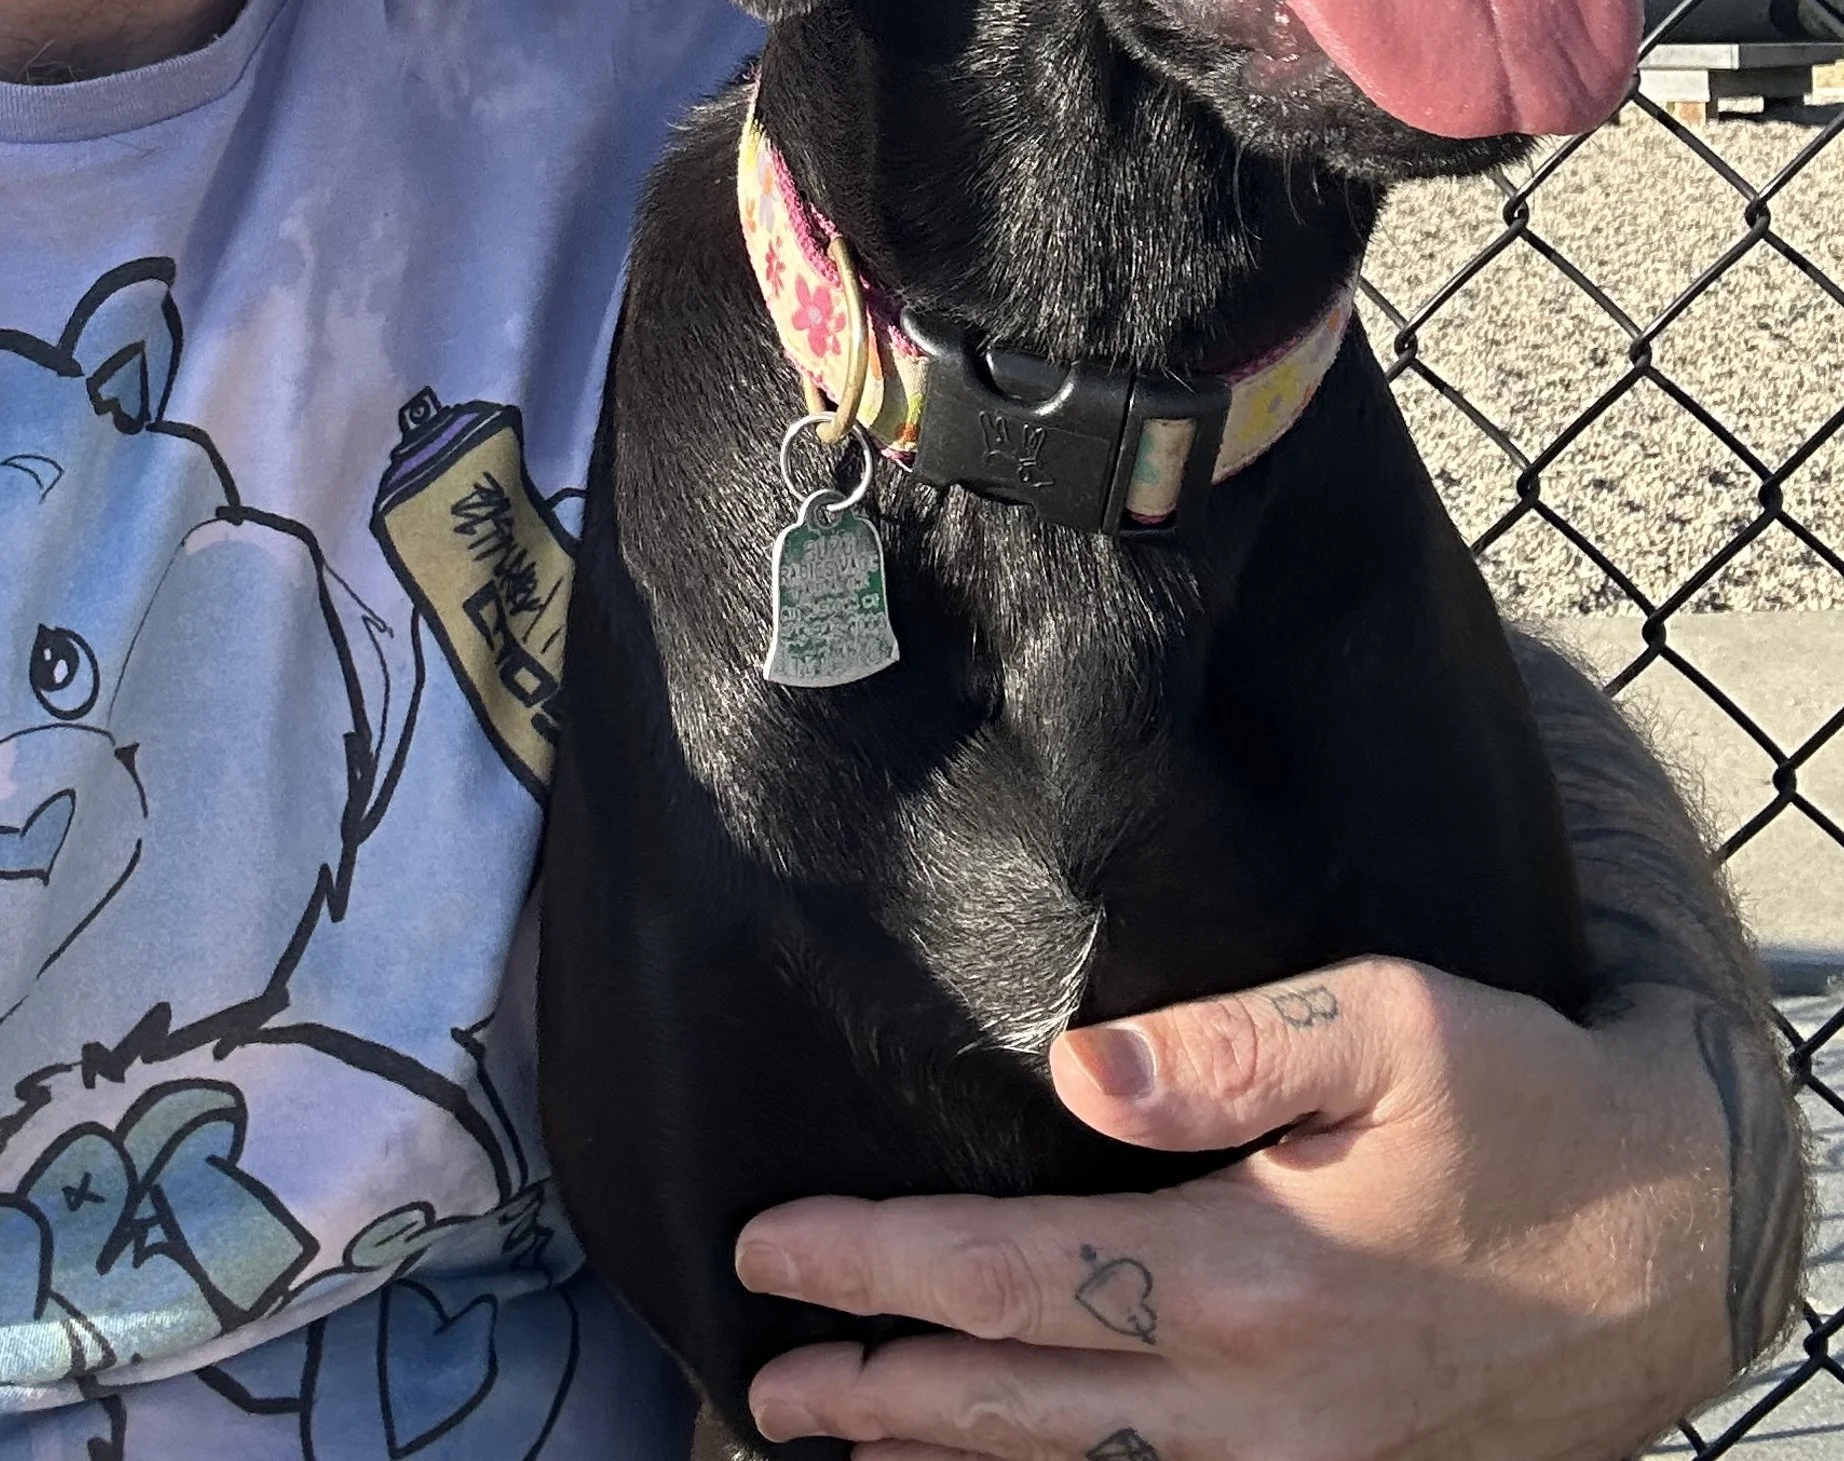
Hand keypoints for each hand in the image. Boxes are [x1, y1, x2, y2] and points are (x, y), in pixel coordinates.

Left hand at [735, 957, 1740, 1459]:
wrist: (1681, 1236)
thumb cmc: (1528, 1108)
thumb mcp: (1393, 1026)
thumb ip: (1227, 1048)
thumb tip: (1075, 1072)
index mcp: (1252, 1276)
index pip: (1015, 1278)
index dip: (879, 1267)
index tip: (770, 1250)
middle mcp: (1261, 1403)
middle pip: (1021, 1411)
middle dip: (878, 1396)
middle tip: (764, 1384)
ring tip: (845, 1453)